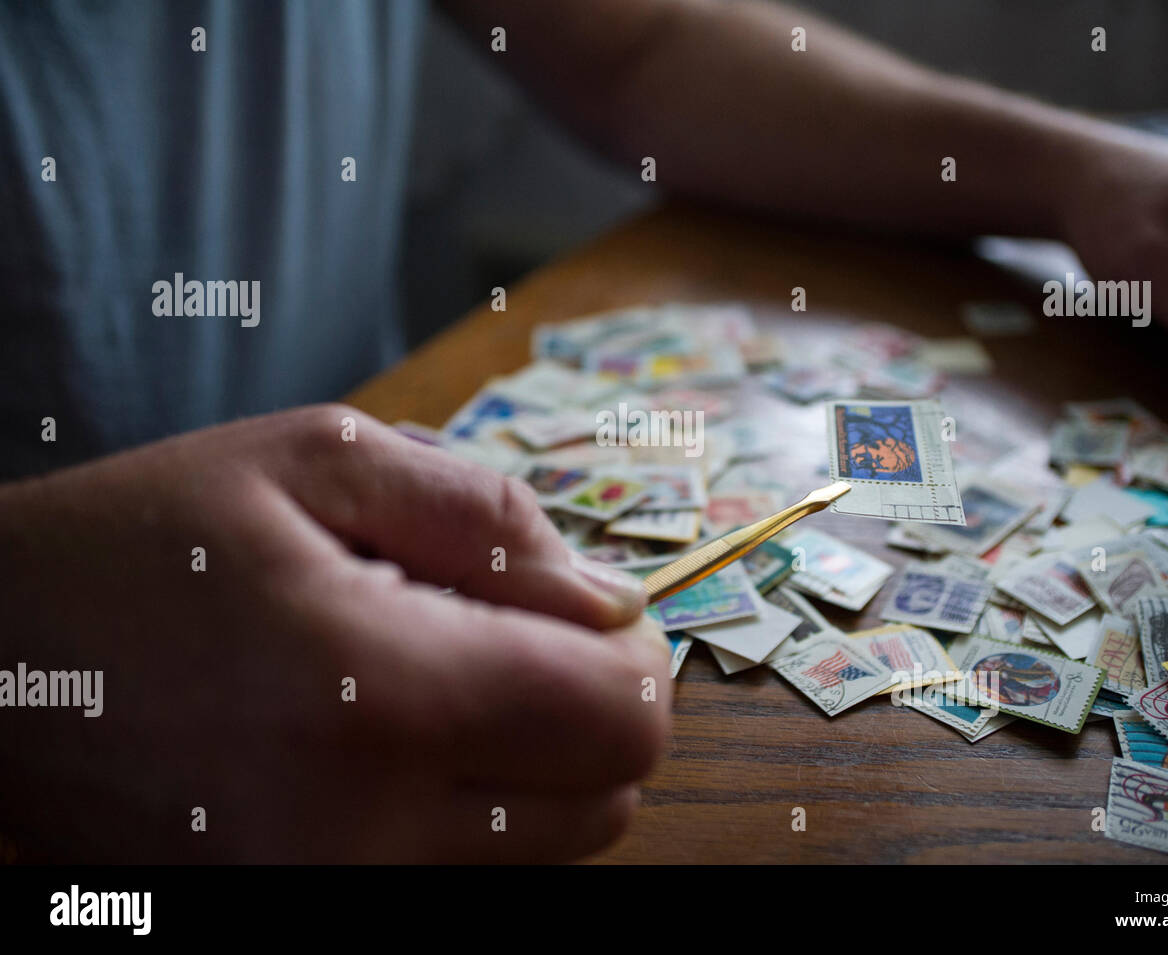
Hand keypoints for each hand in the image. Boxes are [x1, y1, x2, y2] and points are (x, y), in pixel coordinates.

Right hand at [0, 405, 670, 861]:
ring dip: (536, 760)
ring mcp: (328, 896)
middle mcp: (365, 835)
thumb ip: (488, 519)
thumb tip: (609, 599)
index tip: (590, 611)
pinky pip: (463, 874)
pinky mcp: (297, 915)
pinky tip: (396, 738)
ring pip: (546, 846)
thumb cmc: (150, 539)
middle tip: (510, 633)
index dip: (637, 657)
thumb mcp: (318, 459)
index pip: (622, 721)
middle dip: (592, 707)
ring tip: (437, 676)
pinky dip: (472, 806)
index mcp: (379, 697)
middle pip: (604, 800)